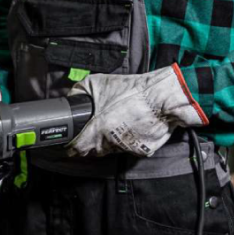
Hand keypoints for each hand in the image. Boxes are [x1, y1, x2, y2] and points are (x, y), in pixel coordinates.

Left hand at [65, 64, 207, 156]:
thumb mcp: (99, 83)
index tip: (70, 144)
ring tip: (115, 124)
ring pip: (111, 150)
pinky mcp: (143, 150)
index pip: (78, 148)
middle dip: (91, 143)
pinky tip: (131, 127)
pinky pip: (129, 148)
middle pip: (94, 151)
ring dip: (109, 141)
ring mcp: (128, 148)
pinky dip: (127, 140)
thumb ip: (80, 92)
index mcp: (99, 129)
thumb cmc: (132, 90)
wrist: (163, 97)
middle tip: (94, 130)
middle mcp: (111, 142)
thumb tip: (71, 100)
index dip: (72, 147)